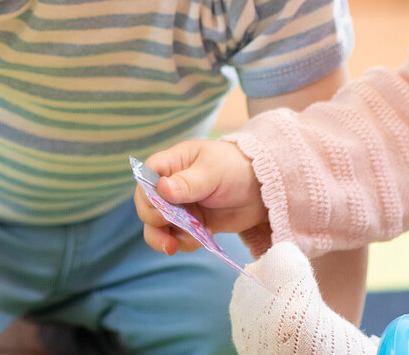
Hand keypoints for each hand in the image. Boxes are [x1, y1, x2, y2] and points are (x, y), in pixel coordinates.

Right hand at [135, 140, 267, 254]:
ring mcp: (180, 208)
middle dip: (157, 222)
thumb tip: (162, 188)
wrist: (263, 190)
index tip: (162, 208)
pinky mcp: (192, 226)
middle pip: (146, 208)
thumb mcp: (213, 171)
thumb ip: (188, 183)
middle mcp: (170, 187)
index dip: (147, 196)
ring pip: (157, 228)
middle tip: (174, 225)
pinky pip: (177, 239)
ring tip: (188, 242)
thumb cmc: (237, 168)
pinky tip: (204, 237)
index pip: (144, 179)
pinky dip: (185, 243)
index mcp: (171, 165)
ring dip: (167, 238)